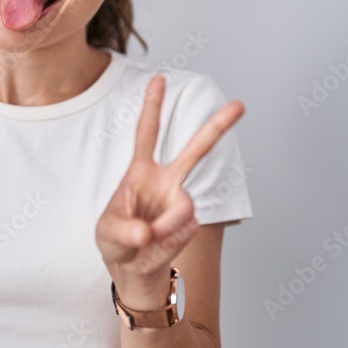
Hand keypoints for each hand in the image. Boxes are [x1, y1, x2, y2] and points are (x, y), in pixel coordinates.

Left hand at [95, 73, 244, 299]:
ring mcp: (180, 202)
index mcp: (141, 172)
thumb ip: (124, 230)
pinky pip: (182, 230)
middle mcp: (166, 182)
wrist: (134, 270)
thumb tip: (148, 231)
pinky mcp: (190, 223)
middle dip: (217, 127)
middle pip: (195, 150)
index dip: (152, 106)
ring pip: (182, 207)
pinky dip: (167, 241)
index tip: (159, 78)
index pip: (147, 134)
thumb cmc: (116, 242)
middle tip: (240, 105)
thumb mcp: (107, 234)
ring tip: (146, 239)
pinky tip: (157, 246)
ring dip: (163, 226)